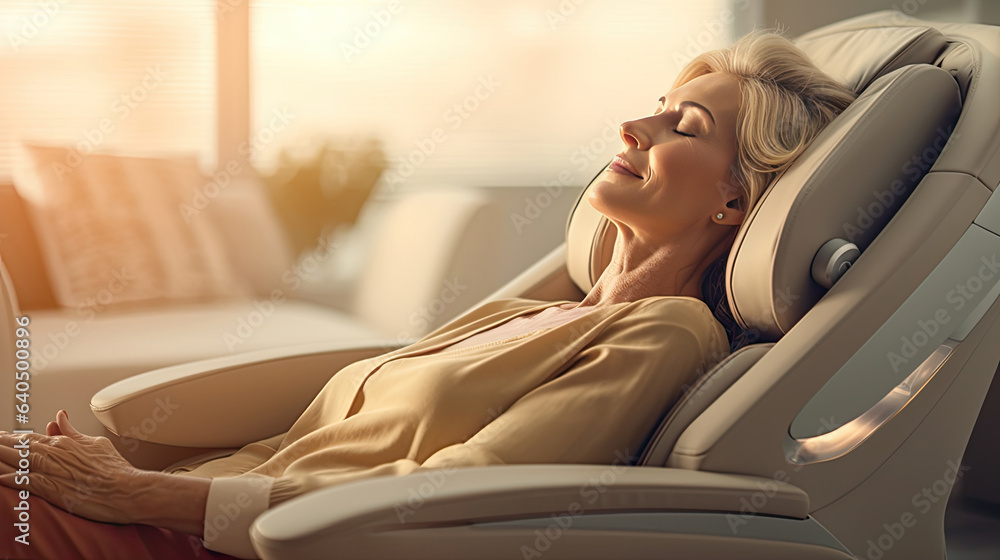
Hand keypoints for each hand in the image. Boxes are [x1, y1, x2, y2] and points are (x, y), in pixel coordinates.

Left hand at [0, 410, 149, 523]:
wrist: (127, 489)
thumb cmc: (115, 469)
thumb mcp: (94, 443)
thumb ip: (73, 431)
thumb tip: (60, 417)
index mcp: (64, 442)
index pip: (28, 437)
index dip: (9, 437)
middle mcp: (54, 454)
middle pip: (16, 447)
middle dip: (0, 444)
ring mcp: (52, 471)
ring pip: (15, 461)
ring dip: (0, 457)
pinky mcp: (51, 489)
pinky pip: (22, 482)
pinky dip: (8, 478)